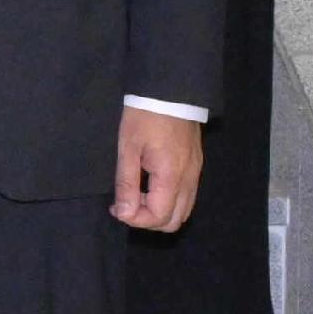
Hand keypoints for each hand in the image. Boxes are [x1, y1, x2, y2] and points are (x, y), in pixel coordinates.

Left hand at [116, 106, 202, 232]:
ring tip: (136, 195)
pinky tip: (149, 187)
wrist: (169, 93)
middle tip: (125, 203)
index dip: (136, 220)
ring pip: (182, 211)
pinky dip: (168, 201)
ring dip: (158, 211)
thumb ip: (127, 184)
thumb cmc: (144, 118)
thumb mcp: (127, 149)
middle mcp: (189, 180)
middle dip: (147, 220)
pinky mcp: (196, 167)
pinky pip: (186, 197)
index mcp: (171, 177)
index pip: (159, 216)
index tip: (116, 208)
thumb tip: (124, 213)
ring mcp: (195, 174)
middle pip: (174, 221)